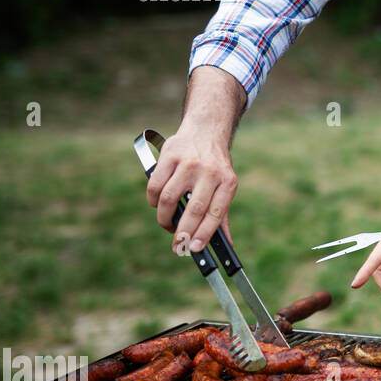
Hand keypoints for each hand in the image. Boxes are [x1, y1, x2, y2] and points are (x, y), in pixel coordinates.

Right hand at [147, 122, 237, 255]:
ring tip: (168, 224)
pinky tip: (158, 205)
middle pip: (193, 209)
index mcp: (227, 182)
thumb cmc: (215, 167)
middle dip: (183, 232)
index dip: (205, 233)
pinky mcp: (169, 156)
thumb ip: (223, 215)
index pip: (216, 213)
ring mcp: (188, 164)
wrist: (205, 131)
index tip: (194, 249)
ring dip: (165, 218)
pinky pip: (155, 186)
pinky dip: (153, 201)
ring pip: (169, 199)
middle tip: (177, 245)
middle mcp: (209, 173)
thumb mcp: (225, 186)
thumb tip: (227, 244)